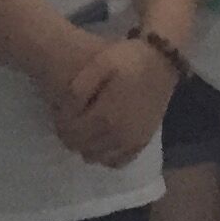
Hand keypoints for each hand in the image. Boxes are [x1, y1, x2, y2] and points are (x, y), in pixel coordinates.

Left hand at [52, 35, 177, 166]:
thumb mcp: (98, 64)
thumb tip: (65, 112)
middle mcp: (119, 136)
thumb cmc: (127, 59)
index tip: (57, 113)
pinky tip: (101, 142)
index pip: (72, 132)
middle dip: (70, 136)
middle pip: (83, 147)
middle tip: (67, 121)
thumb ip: (78, 89)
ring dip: (86, 147)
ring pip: (98, 157)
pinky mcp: (143, 142)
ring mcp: (133, 141)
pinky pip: (119, 161)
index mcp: (105, 117)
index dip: (60, 125)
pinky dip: (106, 156)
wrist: (162, 61)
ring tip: (83, 129)